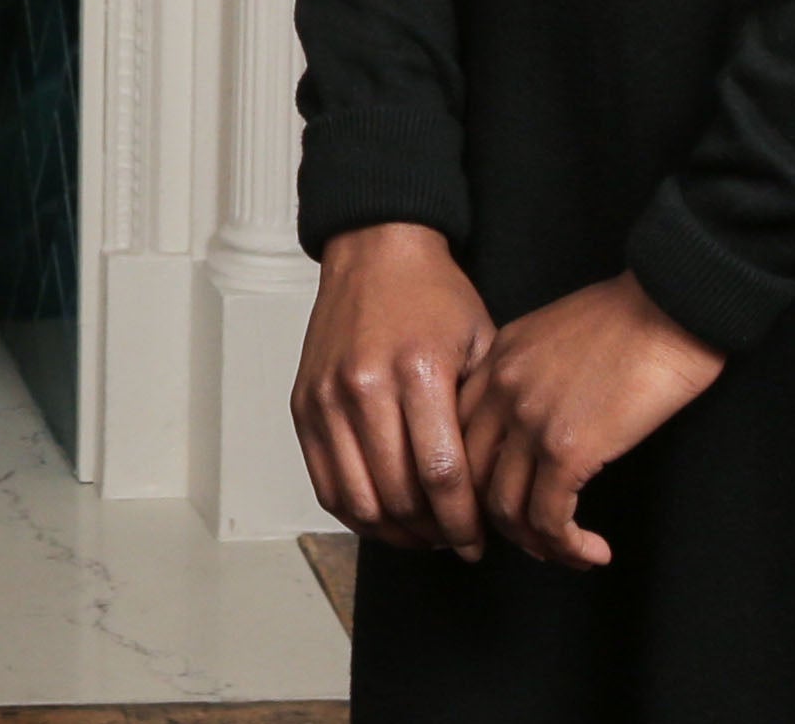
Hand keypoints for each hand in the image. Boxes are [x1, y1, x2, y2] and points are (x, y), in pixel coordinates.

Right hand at [294, 223, 498, 553]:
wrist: (376, 252)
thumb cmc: (434, 297)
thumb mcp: (481, 345)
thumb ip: (482, 418)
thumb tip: (491, 493)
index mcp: (418, 370)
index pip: (441, 475)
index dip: (463, 523)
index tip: (477, 541)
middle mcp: (365, 386)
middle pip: (398, 496)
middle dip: (434, 533)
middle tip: (456, 541)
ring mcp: (327, 397)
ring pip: (357, 500)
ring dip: (394, 532)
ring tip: (422, 533)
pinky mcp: (303, 404)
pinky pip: (325, 483)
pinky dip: (355, 513)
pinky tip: (385, 514)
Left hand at [456, 272, 722, 568]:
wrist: (672, 303)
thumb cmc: (631, 317)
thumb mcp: (555, 334)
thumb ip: (530, 374)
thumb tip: (533, 428)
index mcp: (495, 360)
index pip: (457, 436)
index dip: (472, 483)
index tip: (498, 508)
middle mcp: (499, 390)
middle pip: (471, 478)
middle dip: (496, 523)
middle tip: (534, 542)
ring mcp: (528, 420)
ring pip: (505, 508)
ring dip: (538, 544)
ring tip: (571, 553)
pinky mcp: (567, 448)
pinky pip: (549, 519)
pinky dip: (568, 546)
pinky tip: (594, 551)